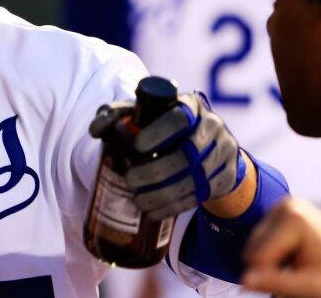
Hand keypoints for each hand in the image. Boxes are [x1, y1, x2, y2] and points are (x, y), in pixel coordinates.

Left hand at [90, 93, 242, 219]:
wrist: (210, 146)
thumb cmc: (167, 127)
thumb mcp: (146, 114)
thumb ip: (119, 115)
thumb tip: (96, 130)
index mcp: (191, 106)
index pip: (179, 118)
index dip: (158, 133)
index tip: (135, 146)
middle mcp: (212, 128)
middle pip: (187, 154)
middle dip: (155, 171)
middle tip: (129, 179)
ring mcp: (222, 154)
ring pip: (194, 179)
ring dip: (162, 193)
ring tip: (138, 200)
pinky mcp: (224, 179)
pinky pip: (199, 196)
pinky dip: (173, 207)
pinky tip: (152, 213)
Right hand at [242, 198, 320, 297]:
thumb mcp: (309, 286)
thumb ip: (275, 282)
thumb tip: (243, 280)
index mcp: (294, 219)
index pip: (258, 255)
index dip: (272, 273)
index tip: (299, 276)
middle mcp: (287, 204)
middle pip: (254, 245)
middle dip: (271, 263)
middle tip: (299, 269)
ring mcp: (285, 203)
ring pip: (255, 241)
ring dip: (271, 256)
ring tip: (298, 261)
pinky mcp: (283, 208)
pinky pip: (262, 235)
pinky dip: (274, 248)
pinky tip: (295, 252)